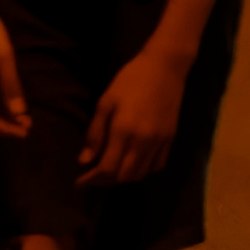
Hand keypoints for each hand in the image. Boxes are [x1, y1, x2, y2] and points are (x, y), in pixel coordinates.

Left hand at [77, 44, 190, 187]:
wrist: (165, 67)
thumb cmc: (130, 80)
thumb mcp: (106, 102)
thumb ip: (95, 133)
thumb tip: (84, 161)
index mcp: (124, 131)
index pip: (106, 169)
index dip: (90, 180)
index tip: (78, 182)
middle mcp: (143, 140)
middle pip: (123, 176)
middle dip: (105, 181)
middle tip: (93, 176)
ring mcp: (160, 140)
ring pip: (141, 174)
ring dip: (124, 178)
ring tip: (112, 171)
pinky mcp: (171, 137)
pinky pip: (158, 165)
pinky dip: (144, 171)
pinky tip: (134, 163)